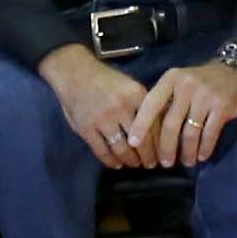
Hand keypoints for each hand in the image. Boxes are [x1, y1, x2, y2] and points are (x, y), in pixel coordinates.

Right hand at [44, 48, 153, 163]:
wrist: (74, 72)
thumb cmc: (105, 80)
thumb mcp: (130, 86)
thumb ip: (143, 106)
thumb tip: (159, 129)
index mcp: (137, 96)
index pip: (154, 126)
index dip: (160, 143)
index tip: (163, 153)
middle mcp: (121, 108)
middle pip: (140, 141)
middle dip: (147, 157)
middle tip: (150, 165)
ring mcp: (103, 120)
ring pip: (122, 149)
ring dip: (130, 160)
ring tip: (134, 164)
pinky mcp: (86, 129)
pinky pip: (102, 151)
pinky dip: (111, 161)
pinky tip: (117, 164)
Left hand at [129, 59, 236, 168]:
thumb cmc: (204, 81)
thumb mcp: (182, 83)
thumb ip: (167, 100)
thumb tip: (148, 132)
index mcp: (171, 79)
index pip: (151, 103)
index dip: (141, 125)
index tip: (134, 143)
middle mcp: (186, 85)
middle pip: (171, 124)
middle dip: (166, 147)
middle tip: (164, 163)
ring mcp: (205, 95)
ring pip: (190, 132)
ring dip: (187, 152)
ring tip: (186, 162)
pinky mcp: (222, 106)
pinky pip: (209, 134)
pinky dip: (204, 148)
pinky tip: (201, 156)